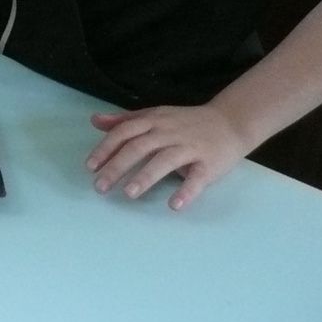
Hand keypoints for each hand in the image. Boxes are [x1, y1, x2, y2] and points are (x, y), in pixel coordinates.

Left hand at [85, 104, 251, 209]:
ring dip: (146, 177)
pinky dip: (186, 191)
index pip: (125, 132)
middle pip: (139, 147)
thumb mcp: (154, 116)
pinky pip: (197, 178)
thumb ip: (125, 120)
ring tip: (129, 194)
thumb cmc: (186, 122)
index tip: (90, 166)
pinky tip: (174, 205)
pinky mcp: (209, 163)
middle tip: (100, 186)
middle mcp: (169, 132)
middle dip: (118, 166)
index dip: (106, 148)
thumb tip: (95, 121)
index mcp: (153, 121)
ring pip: (165, 160)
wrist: (230, 121)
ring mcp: (189, 147)